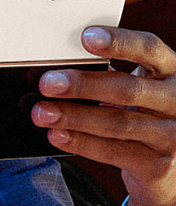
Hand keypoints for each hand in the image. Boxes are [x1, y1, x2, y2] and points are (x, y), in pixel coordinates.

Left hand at [33, 26, 175, 205]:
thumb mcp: (140, 88)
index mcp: (172, 70)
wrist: (171, 167)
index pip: (149, 48)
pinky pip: (115, 152)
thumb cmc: (147, 114)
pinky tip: (58, 135)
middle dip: (83, 85)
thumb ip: (112, 75)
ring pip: (118, 123)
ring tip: (43, 112)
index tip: (86, 37)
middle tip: (47, 83)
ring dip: (75, 117)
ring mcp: (172, 134)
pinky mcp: (159, 165)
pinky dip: (82, 143)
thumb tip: (58, 71)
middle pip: (128, 89)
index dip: (119, 41)